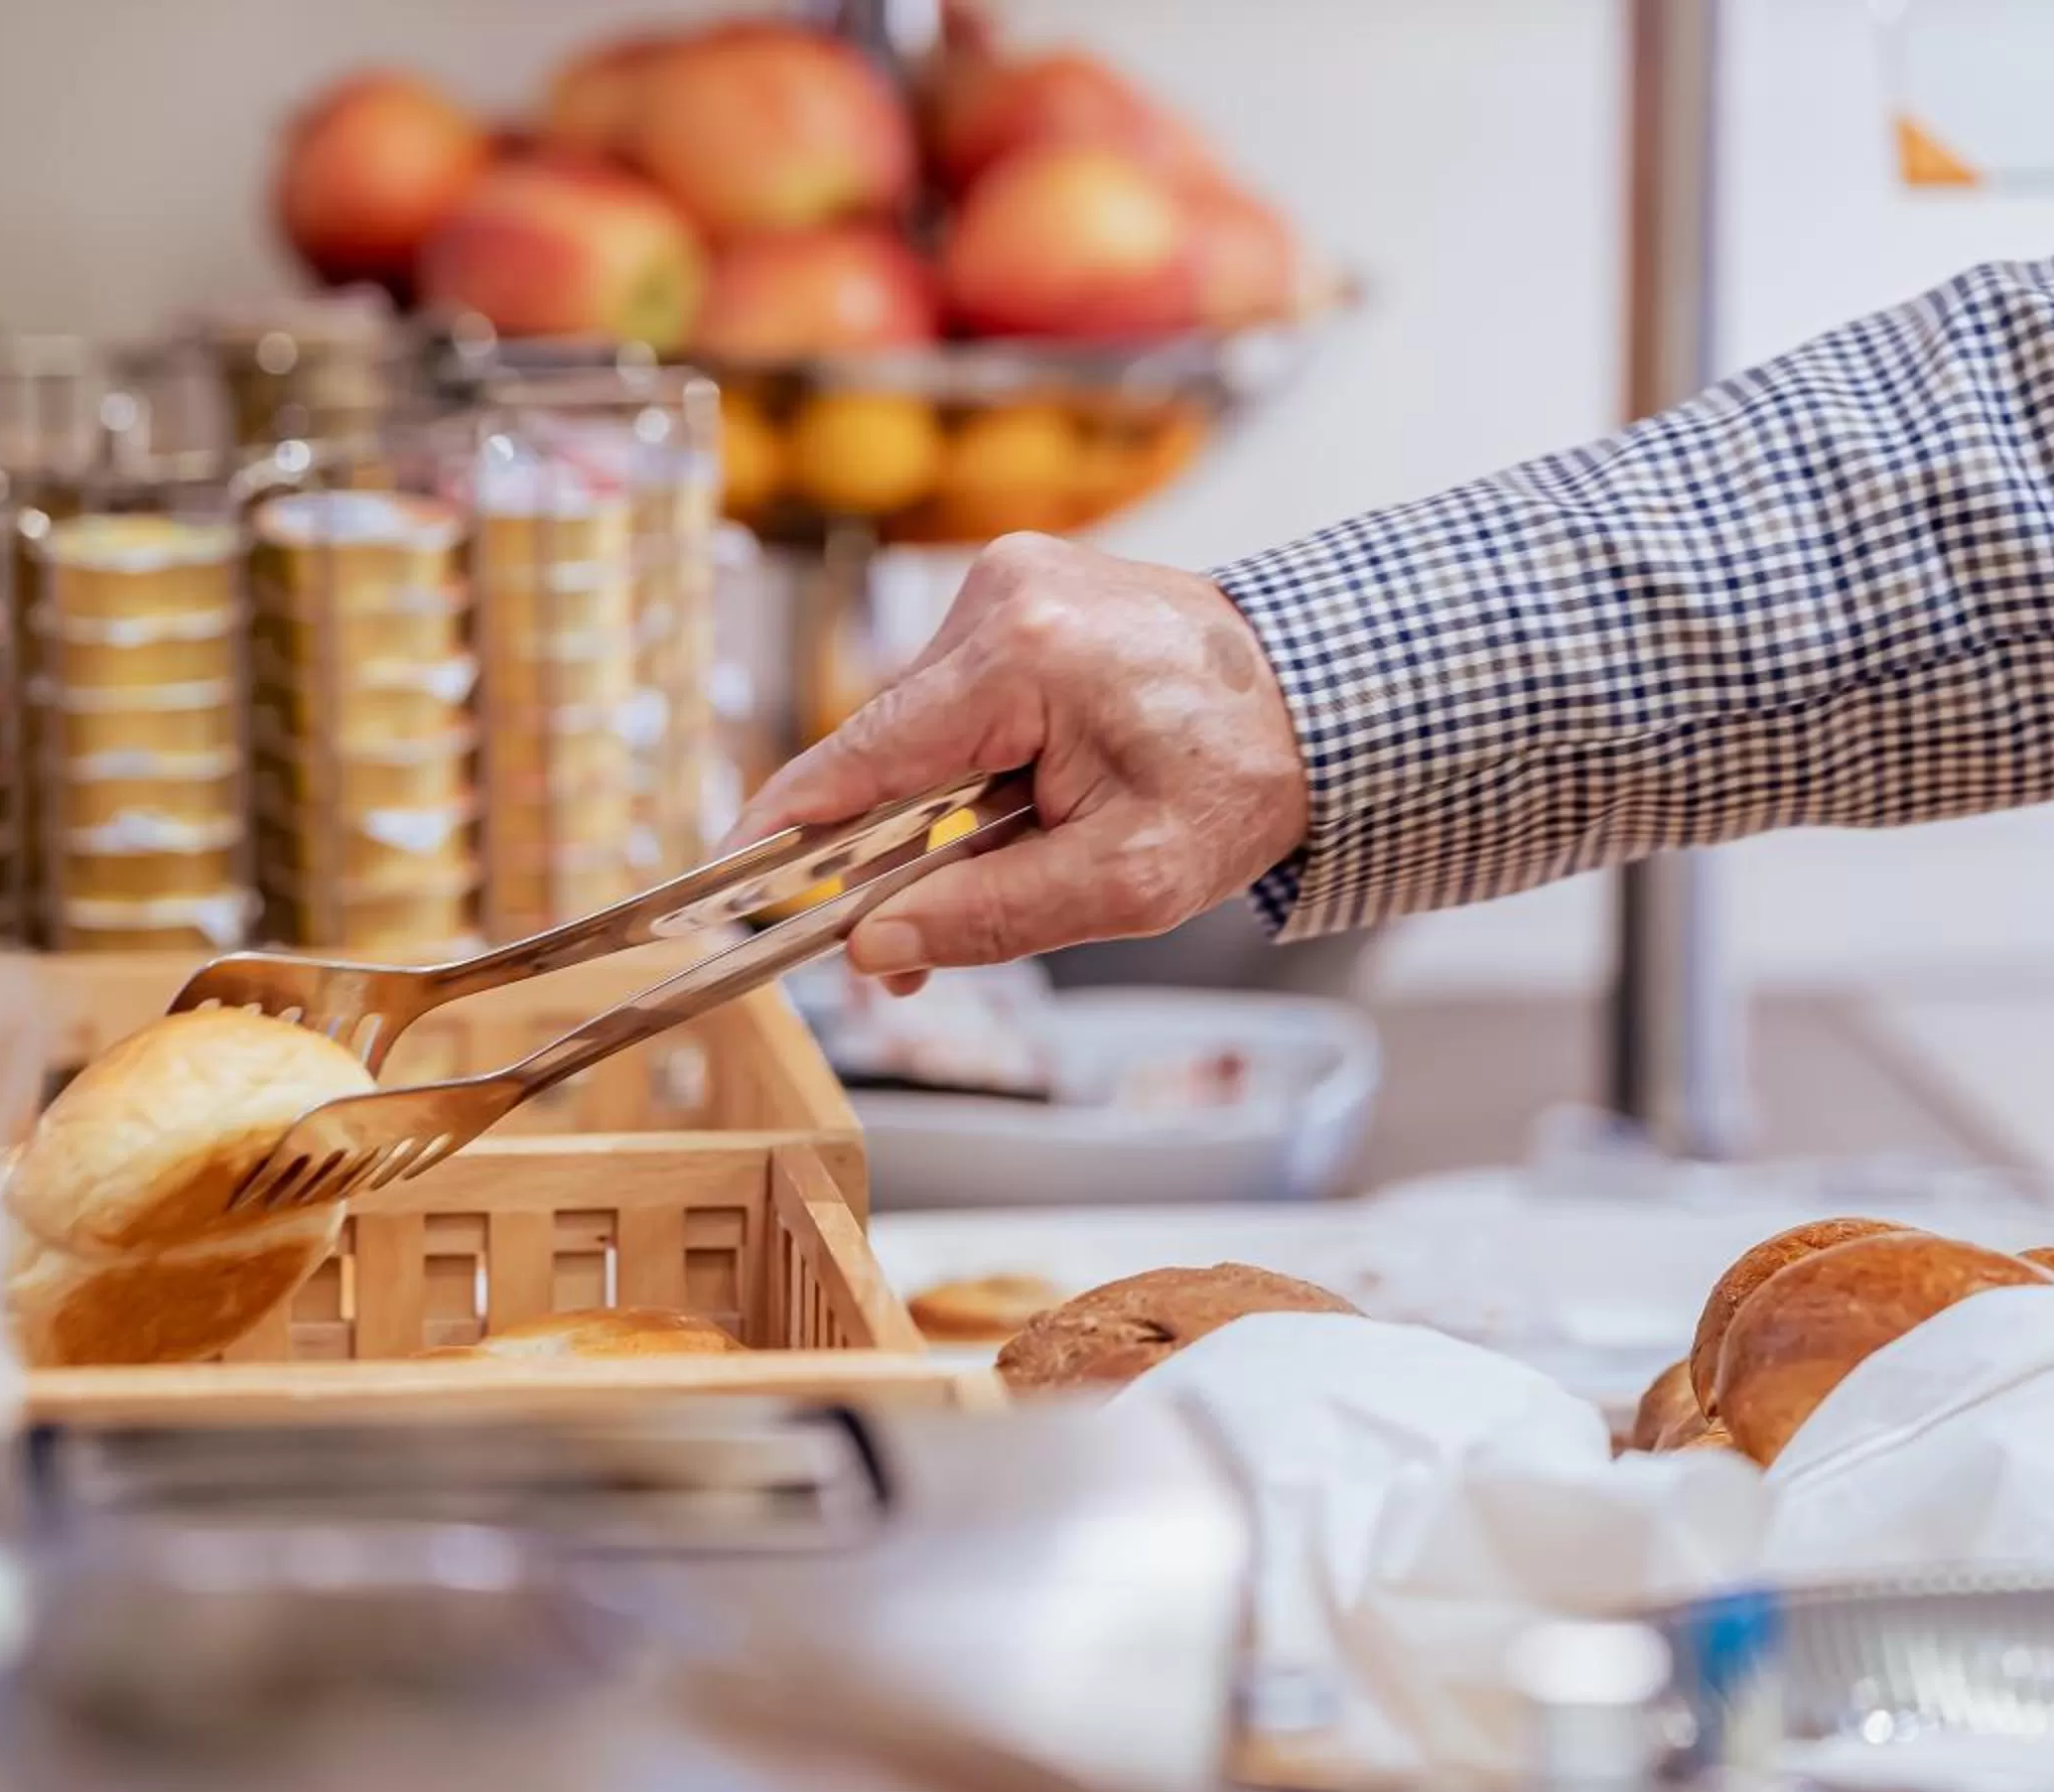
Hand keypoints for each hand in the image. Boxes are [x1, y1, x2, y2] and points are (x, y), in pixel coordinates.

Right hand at [732, 534, 1309, 988]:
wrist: (1331, 696)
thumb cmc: (1246, 780)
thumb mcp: (1129, 881)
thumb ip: (992, 918)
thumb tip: (876, 951)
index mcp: (1021, 654)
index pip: (862, 754)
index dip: (787, 828)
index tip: (722, 880)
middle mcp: (1002, 594)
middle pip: (889, 747)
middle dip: (890, 846)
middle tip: (905, 941)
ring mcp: (1014, 578)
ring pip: (923, 726)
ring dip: (944, 805)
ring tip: (1029, 852)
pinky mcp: (1028, 589)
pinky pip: (962, 696)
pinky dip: (975, 762)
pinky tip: (1029, 804)